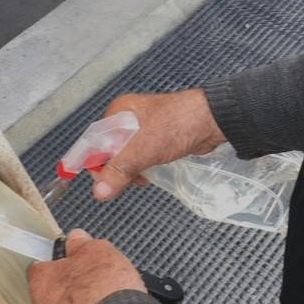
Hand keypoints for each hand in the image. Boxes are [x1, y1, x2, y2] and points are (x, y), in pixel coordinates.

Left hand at [28, 229, 145, 303]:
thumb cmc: (103, 284)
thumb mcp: (96, 250)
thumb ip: (81, 243)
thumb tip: (74, 237)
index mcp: (41, 281)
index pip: (38, 267)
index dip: (55, 261)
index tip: (69, 258)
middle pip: (50, 292)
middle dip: (67, 285)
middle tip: (89, 277)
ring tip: (101, 299)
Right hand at [90, 88, 224, 200]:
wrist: (209, 122)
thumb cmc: (175, 125)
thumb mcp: (141, 150)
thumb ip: (119, 170)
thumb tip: (99, 191)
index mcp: (118, 112)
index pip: (94, 141)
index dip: (95, 162)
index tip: (101, 182)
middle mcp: (128, 118)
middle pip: (109, 150)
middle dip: (116, 169)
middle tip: (126, 180)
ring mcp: (143, 128)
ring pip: (126, 156)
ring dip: (131, 170)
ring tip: (142, 177)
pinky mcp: (156, 139)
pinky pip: (140, 157)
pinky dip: (142, 167)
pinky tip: (149, 174)